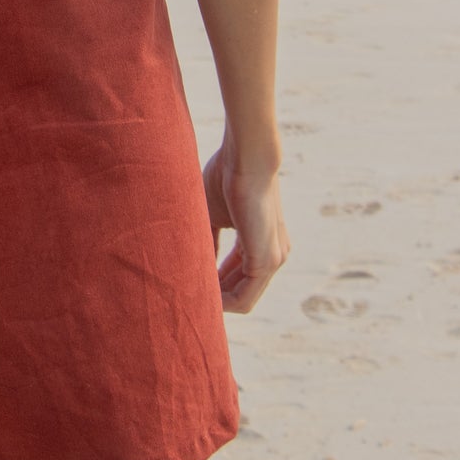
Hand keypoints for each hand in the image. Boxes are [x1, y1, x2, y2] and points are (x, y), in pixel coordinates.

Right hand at [202, 145, 290, 313]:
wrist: (246, 157)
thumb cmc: (227, 176)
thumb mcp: (212, 214)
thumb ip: (207, 240)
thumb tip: (192, 262)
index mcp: (261, 242)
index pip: (238, 274)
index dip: (214, 283)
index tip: (191, 283)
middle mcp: (273, 254)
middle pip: (242, 290)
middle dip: (215, 297)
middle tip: (186, 297)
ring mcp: (273, 259)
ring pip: (243, 297)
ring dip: (217, 301)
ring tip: (189, 298)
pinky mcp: (267, 260)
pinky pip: (244, 296)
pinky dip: (223, 301)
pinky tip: (201, 295)